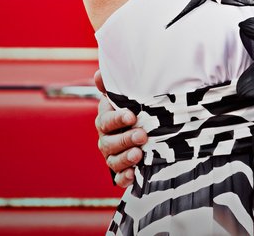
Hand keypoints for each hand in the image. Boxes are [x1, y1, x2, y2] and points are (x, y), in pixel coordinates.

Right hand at [93, 69, 144, 189]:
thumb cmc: (140, 108)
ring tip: (140, 154)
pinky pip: (119, 178)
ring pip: (113, 161)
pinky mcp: (123, 171)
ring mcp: (113, 156)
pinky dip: (124, 178)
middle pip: (109, 143)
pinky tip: (133, 175)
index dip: (117, 119)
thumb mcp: (130, 96)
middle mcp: (107, 139)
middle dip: (125, 139)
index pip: (106, 120)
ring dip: (125, 159)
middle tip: (142, 136)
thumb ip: (115, 86)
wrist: (154, 128)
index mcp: (107, 120)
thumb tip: (99, 74)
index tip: (132, 115)